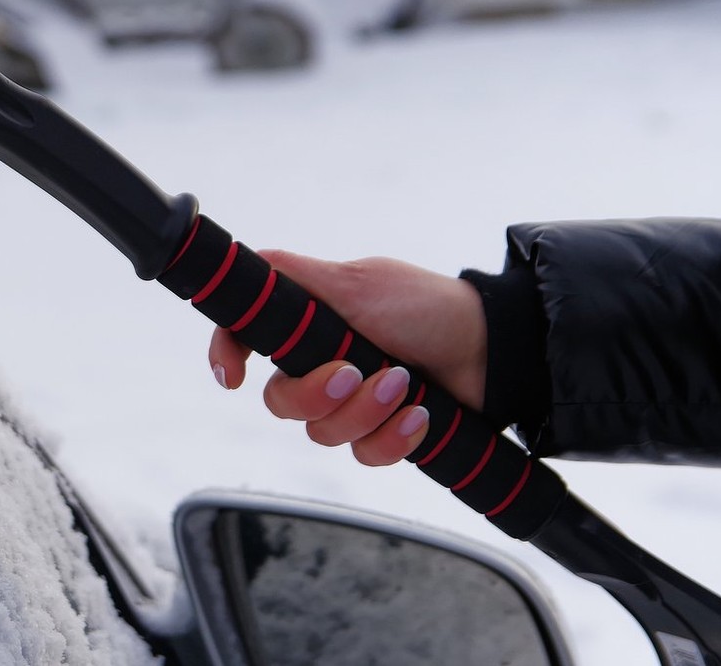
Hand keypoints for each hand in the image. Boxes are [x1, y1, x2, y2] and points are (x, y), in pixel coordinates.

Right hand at [207, 250, 488, 466]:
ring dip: (364, 413)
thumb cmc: (427, 307)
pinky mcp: (384, 432)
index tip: (235, 377)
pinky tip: (419, 416)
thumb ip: (294, 276)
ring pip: (323, 432)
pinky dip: (392, 438)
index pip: (246, 339)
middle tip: (354, 374)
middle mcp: (322, 365)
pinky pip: (365, 454)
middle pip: (281, 401)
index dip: (227, 355)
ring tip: (403, 386)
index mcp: (308, 326)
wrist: (494, 350)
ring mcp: (353, 403)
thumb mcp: (357, 282)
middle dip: (316, 394)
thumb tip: (245, 267)